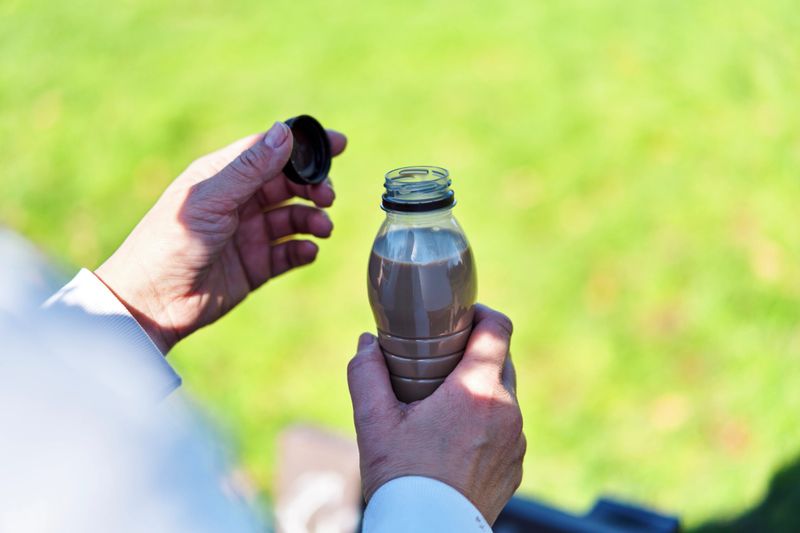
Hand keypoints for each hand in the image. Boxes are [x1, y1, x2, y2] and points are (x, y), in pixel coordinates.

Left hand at [95, 121, 346, 352]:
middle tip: (327, 196)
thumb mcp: (212, 199)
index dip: (305, 147)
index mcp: (223, 176)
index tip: (338, 144)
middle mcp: (238, 202)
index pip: (271, 151)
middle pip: (288, 185)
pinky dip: (303, 250)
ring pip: (293, 218)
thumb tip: (285, 133)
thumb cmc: (170, 242)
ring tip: (322, 228)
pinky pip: (288, 253)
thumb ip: (251, 168)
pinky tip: (307, 251)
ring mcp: (247, 234)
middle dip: (313, 187)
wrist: (151, 302)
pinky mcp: (254, 266)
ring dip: (312, 219)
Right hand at [347, 304, 525, 523]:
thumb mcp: (374, 422)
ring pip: (504, 396)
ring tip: (444, 403)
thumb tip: (367, 343)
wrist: (428, 532)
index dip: (482, 313)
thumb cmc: (403, 479)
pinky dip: (486, 423)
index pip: (497, 330)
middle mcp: (506, 411)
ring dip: (480, 390)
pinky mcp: (515, 466)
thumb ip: (366, 374)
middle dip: (475, 353)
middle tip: (442, 360)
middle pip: (501, 360)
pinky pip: (506, 429)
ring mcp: (516, 441)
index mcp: (476, 391)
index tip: (463, 316)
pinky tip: (456, 438)